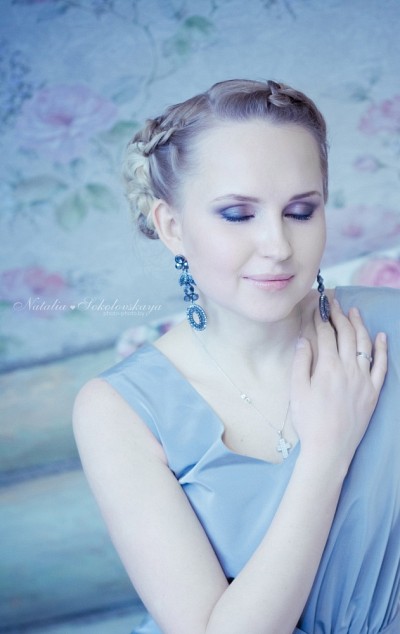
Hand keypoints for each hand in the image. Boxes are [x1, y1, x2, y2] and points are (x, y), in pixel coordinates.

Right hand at [290, 299, 386, 470]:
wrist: (329, 448)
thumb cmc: (309, 421)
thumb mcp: (297, 390)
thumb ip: (301, 362)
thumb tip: (304, 340)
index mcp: (327, 367)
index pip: (325, 334)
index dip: (320, 317)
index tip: (318, 305)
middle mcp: (348, 369)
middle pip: (345, 334)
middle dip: (338, 315)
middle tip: (334, 302)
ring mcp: (363, 380)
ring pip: (364, 344)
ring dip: (359, 325)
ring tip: (354, 311)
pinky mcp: (373, 391)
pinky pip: (381, 365)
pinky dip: (382, 349)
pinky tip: (381, 336)